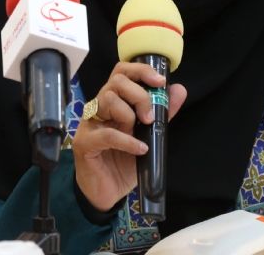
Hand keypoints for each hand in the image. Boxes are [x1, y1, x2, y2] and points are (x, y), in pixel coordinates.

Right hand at [71, 62, 186, 212]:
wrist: (108, 192)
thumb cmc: (124, 161)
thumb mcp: (148, 135)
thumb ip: (162, 113)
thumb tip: (179, 89)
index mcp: (113, 101)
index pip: (122, 72)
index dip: (141, 71)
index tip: (160, 82)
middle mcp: (99, 107)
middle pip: (116, 81)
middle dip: (140, 95)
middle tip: (150, 117)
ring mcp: (89, 123)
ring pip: (108, 99)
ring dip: (130, 114)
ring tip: (140, 133)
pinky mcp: (84, 142)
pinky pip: (107, 133)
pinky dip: (127, 141)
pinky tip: (140, 149)